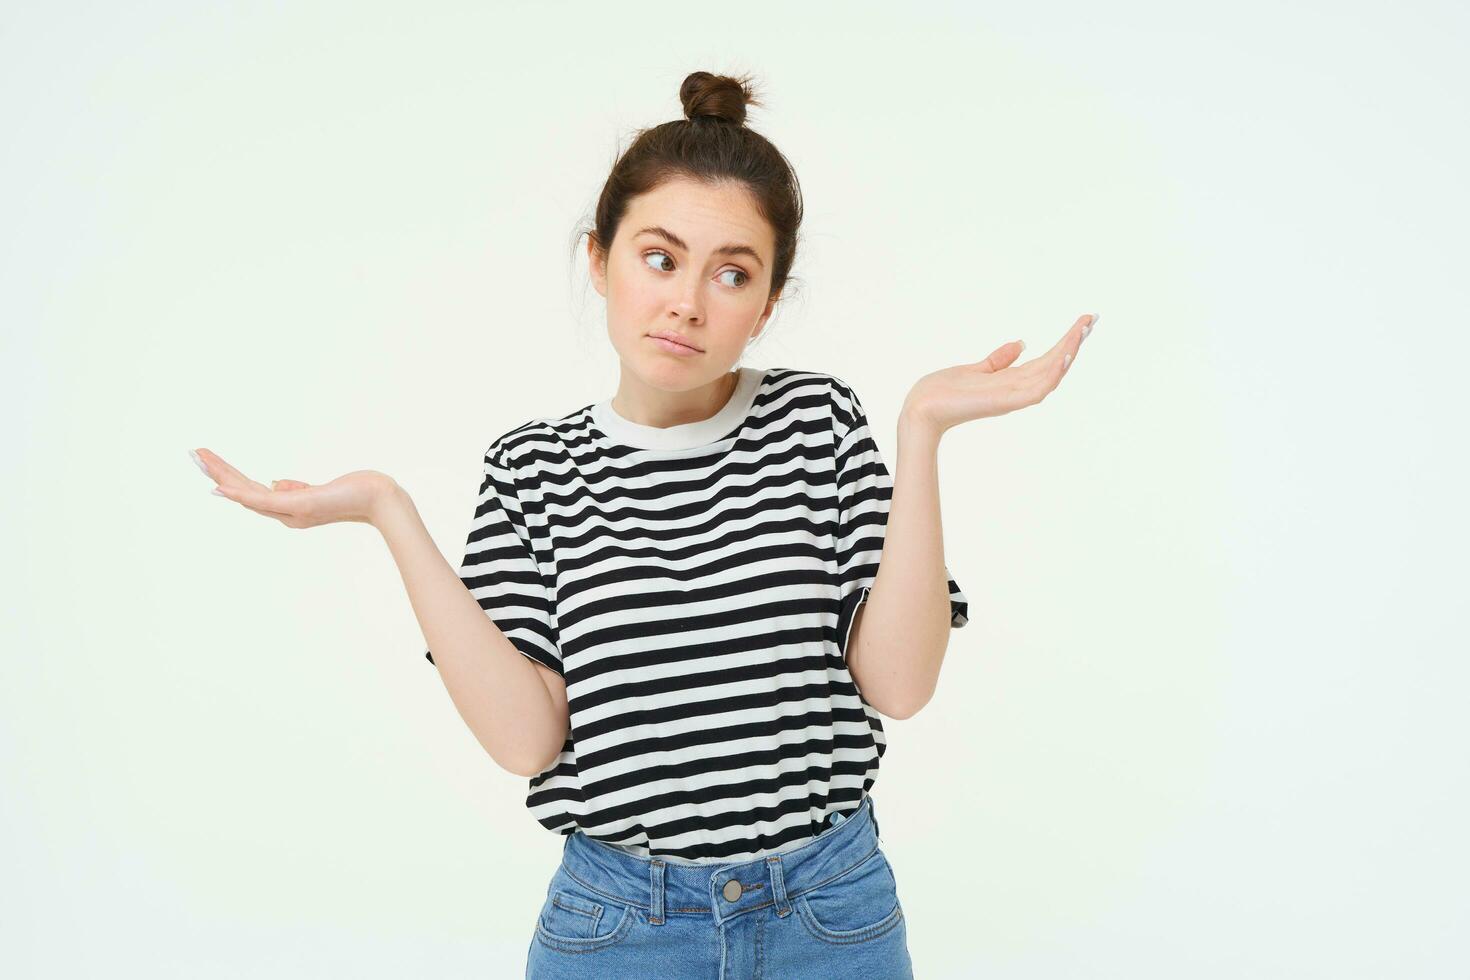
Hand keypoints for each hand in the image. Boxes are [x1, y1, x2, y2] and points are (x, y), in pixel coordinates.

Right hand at [190, 447, 398, 528]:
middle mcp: (285, 514)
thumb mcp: (320, 488)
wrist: (378, 499)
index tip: (210, 465)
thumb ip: (295, 488)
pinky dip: (240, 494)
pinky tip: (221, 487)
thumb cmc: (355, 492)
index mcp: (288, 509)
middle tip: (194, 454)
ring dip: (221, 476)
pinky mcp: (298, 506)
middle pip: (243, 492)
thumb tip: (275, 482)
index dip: (229, 480)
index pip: (252, 492)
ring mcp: (291, 512)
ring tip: (200, 459)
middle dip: (217, 473)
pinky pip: (262, 501)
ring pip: (247, 494)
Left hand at [903, 313, 1097, 434]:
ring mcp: (1011, 397)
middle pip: (1053, 364)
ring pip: (1050, 374)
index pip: (1046, 360)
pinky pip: (1036, 389)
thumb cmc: (942, 392)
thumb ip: (998, 359)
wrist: (920, 410)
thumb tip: (1021, 343)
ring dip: (1068, 353)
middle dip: (1074, 342)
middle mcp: (1016, 389)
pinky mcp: (1003, 402)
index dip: (1065, 342)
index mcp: (1011, 381)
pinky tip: (1063, 355)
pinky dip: (1052, 374)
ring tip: (1083, 330)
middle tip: (1092, 318)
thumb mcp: (975, 369)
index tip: (1082, 321)